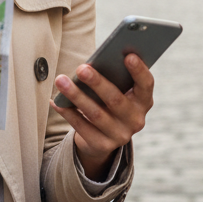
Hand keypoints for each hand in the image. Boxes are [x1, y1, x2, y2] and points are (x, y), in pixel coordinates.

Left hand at [51, 54, 153, 180]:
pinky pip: (81, 127)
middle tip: (81, 68)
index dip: (139, 70)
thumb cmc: (109, 101)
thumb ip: (113, 79)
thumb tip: (91, 65)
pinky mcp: (102, 145)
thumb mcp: (118, 91)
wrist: (103, 137)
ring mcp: (120, 135)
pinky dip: (67, 112)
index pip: (146, 84)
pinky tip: (56, 101)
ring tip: (61, 81)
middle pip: (115, 99)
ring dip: (76, 96)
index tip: (128, 56)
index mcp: (143, 101)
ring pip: (95, 114)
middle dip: (97, 82)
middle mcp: (136, 120)